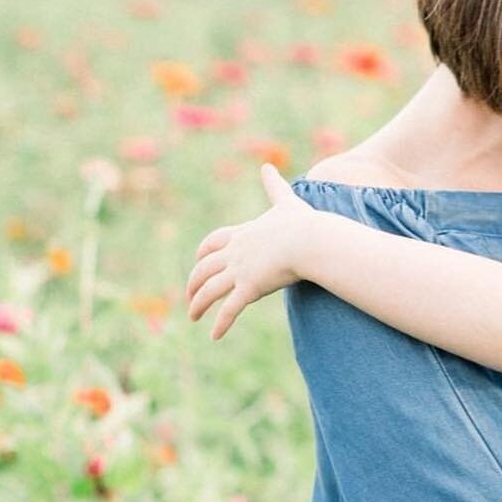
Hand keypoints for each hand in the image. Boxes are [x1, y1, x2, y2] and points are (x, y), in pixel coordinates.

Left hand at [184, 164, 315, 339]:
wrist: (311, 239)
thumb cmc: (303, 223)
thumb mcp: (285, 201)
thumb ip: (274, 185)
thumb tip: (267, 165)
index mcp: (243, 234)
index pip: (213, 243)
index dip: (202, 253)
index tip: (197, 262)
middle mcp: (236, 252)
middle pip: (204, 269)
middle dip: (194, 283)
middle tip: (189, 297)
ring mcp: (240, 270)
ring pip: (209, 291)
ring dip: (198, 305)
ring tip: (193, 317)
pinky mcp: (249, 288)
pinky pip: (230, 310)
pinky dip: (220, 323)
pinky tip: (214, 336)